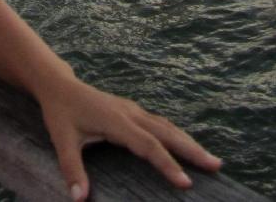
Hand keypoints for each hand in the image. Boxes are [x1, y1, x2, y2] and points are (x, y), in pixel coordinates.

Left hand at [36, 74, 222, 199]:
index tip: (186, 183)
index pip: (148, 146)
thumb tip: (79, 198)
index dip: (167, 164)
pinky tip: (187, 146)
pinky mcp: (132, 111)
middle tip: (216, 166)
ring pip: (167, 126)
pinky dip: (177, 136)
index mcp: (117, 121)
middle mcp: (130, 113)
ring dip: (189, 142)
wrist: (59, 85)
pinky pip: (160, 124)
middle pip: (167, 132)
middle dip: (192, 149)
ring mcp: (133, 110)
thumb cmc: (60, 113)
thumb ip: (72, 169)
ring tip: (212, 160)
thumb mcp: (62, 140)